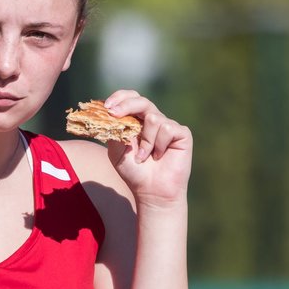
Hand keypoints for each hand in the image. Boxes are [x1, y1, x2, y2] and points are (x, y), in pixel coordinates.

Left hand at [101, 90, 192, 207]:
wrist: (152, 191)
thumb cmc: (134, 171)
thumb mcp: (116, 151)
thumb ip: (113, 131)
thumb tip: (110, 114)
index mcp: (137, 120)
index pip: (130, 98)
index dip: (119, 98)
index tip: (107, 106)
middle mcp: (153, 119)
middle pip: (141, 101)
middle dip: (126, 106)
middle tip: (114, 114)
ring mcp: (168, 126)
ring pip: (153, 118)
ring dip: (145, 141)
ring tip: (144, 157)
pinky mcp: (181, 133)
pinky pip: (167, 129)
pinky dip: (159, 144)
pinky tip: (159, 155)